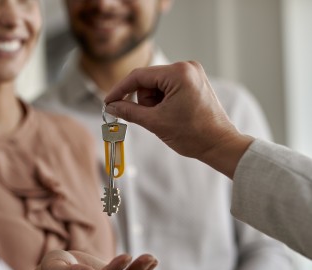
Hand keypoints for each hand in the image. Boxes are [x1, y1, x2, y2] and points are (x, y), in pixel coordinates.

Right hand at [104, 61, 253, 178]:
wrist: (219, 144)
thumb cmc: (193, 134)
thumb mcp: (155, 122)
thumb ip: (129, 111)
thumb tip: (111, 107)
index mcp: (179, 73)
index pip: (138, 76)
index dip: (120, 90)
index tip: (108, 102)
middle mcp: (187, 67)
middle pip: (148, 81)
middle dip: (144, 101)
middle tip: (153, 118)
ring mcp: (192, 74)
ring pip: (156, 85)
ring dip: (154, 103)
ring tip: (166, 118)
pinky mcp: (194, 82)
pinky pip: (167, 88)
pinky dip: (163, 101)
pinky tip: (171, 114)